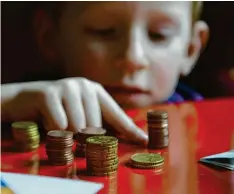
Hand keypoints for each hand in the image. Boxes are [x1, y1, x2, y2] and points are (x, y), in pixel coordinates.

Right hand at [1, 78, 147, 144]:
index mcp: (95, 90)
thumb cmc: (57, 110)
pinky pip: (58, 125)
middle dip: (84, 137)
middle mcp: (83, 86)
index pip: (116, 114)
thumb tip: (119, 138)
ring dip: (67, 134)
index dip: (129, 129)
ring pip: (77, 127)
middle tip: (73, 135)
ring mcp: (66, 87)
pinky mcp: (49, 93)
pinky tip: (46, 120)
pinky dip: (52, 129)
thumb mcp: (80, 114)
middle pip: (95, 125)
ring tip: (58, 125)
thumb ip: (98, 123)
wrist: (26, 100)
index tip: (143, 141)